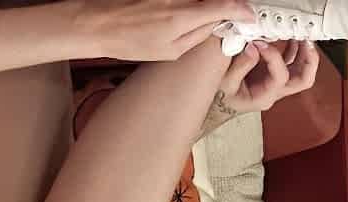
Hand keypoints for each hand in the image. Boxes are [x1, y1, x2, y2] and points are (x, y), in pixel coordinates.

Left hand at [76, 0, 255, 60]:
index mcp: (184, 15)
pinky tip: (184, 16)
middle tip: (233, 16)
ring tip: (201, 20)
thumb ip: (197, 35)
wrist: (98, 23)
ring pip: (199, 0)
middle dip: (226, 7)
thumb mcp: (170, 51)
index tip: (250, 16)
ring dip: (206, 8)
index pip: (225, 6)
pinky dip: (191, 6)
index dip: (242, 11)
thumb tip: (216, 25)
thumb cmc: (131, 40)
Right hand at [220, 39, 319, 112]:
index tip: (261, 43)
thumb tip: (253, 49)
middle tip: (306, 41)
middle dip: (309, 60)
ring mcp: (278, 83)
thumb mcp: (227, 83)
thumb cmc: (224, 94)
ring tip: (300, 36)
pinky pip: (292, 63)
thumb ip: (240, 66)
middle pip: (303, 80)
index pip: (280, 77)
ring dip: (305, 53)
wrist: (222, 99)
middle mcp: (276, 92)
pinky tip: (292, 38)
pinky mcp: (275, 75)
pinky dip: (295, 50)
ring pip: (302, 72)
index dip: (274, 57)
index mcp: (265, 97)